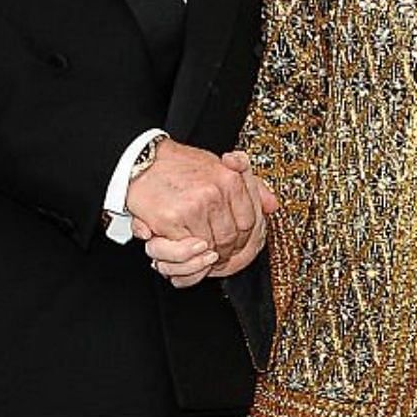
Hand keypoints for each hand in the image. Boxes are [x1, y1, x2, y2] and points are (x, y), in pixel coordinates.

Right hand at [140, 152, 275, 286]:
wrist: (144, 163)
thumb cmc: (182, 166)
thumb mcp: (222, 168)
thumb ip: (252, 186)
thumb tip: (272, 205)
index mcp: (229, 180)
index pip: (249, 221)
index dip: (246, 237)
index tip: (239, 242)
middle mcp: (214, 193)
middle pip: (231, 237)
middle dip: (227, 249)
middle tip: (221, 252)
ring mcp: (193, 207)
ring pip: (211, 245)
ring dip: (208, 254)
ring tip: (205, 252)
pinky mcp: (172, 220)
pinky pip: (188, 247)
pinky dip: (189, 253)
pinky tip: (189, 248)